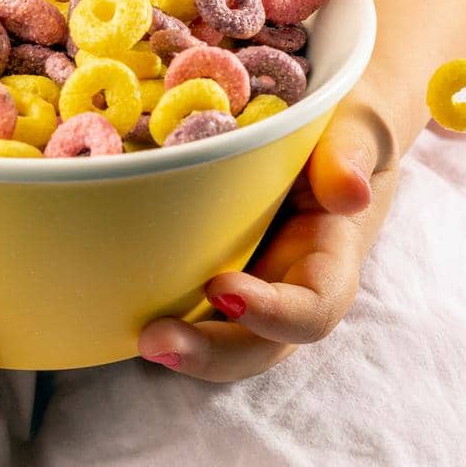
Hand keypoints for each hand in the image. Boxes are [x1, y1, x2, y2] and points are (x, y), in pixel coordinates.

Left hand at [137, 88, 398, 381]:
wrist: (326, 114)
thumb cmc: (345, 120)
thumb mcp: (360, 122)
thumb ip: (354, 150)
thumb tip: (348, 193)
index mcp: (328, 259)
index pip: (313, 310)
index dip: (273, 314)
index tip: (223, 290)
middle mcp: (285, 285)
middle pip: (255, 347)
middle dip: (209, 352)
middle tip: (155, 341)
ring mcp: (243, 281)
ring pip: (213, 337)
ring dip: (177, 344)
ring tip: (135, 338)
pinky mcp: (202, 264)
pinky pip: (179, 299)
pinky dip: (147, 307)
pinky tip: (105, 303)